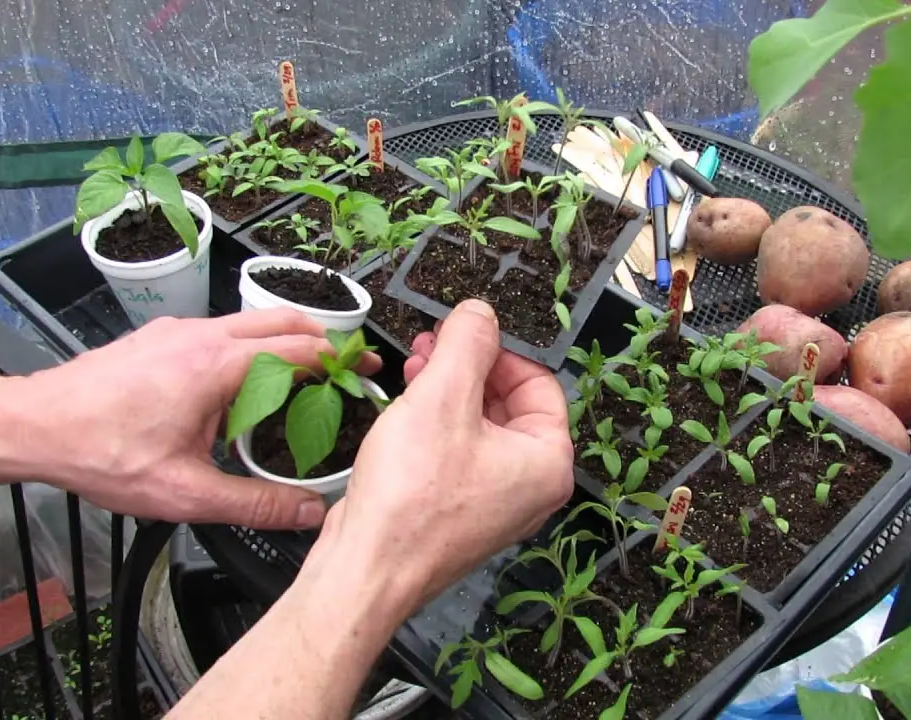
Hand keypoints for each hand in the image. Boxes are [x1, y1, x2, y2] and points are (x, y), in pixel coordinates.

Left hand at [13, 310, 378, 528]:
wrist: (31, 425)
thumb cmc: (100, 453)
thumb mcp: (186, 494)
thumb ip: (256, 502)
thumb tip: (309, 512)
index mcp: (218, 365)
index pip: (302, 347)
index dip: (341, 360)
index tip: (365, 372)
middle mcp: (202, 335)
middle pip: (284, 320)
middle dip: (322, 340)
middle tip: (346, 368)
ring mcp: (177, 330)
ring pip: (250, 322)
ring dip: (284, 343)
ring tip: (302, 380)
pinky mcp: (158, 336)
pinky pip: (220, 331)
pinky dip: (248, 348)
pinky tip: (241, 388)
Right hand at [317, 300, 572, 608]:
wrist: (364, 569)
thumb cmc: (409, 500)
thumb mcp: (441, 397)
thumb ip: (467, 344)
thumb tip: (481, 313)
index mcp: (547, 462)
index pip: (539, 383)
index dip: (499, 350)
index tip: (465, 331)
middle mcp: (529, 487)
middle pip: (508, 403)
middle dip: (468, 366)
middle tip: (433, 342)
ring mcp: (493, 502)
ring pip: (478, 426)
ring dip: (447, 390)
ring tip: (414, 366)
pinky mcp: (457, 511)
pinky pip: (456, 453)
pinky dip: (435, 424)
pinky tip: (405, 405)